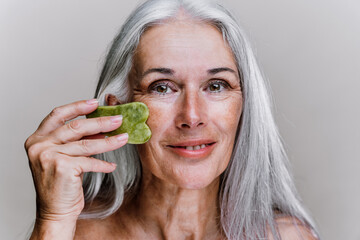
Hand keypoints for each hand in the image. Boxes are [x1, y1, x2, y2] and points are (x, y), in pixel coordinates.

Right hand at [24, 99, 127, 238]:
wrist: (55, 211)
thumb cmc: (60, 184)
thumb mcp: (63, 157)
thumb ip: (75, 141)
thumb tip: (100, 127)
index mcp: (37, 139)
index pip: (58, 115)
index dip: (77, 106)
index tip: (95, 102)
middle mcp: (39, 145)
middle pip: (76, 127)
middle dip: (101, 122)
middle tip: (118, 120)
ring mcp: (49, 156)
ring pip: (87, 144)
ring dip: (109, 141)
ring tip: (123, 138)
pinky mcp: (62, 167)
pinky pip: (90, 162)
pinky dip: (103, 164)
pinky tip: (112, 166)